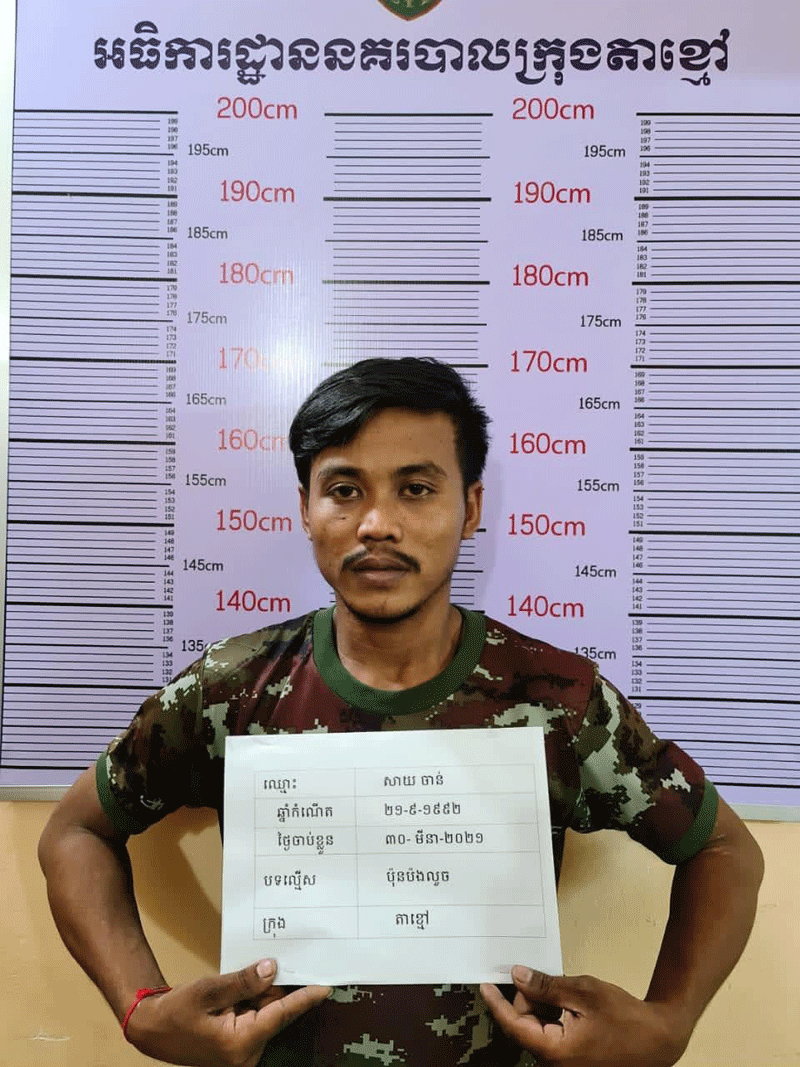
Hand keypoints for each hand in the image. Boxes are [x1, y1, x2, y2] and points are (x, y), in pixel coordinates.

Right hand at [125, 960, 330, 1066]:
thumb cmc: (175, 1012)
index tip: (326, 986)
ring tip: (240, 981)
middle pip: (275, 1011)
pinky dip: (252, 1000)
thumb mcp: (208, 990)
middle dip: (272, 987)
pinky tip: (238, 989)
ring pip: (266, 1012)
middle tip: (268, 963)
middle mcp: (247, 1053)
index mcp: (240, 1043)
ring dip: (259, 993)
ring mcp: (243, 1052)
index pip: (281, 1015)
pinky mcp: (239, 1046)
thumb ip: (243, 981)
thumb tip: (272, 969)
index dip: (305, 998)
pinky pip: (256, 1016)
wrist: (152, 1029)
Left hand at [480, 967, 688, 1066]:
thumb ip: (546, 986)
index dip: (497, 1003)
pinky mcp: (572, 1063)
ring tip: (570, 998)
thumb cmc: (626, 1019)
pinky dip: (554, 1018)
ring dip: (544, 1009)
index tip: (485, 986)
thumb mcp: (584, 993)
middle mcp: (556, 1065)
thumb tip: (518, 977)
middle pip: (525, 1025)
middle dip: (530, 1000)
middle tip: (552, 983)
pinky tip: (571, 1008)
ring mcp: (564, 1066)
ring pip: (538, 1030)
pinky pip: (551, 1037)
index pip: (513, 1025)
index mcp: (555, 1051)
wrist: (659, 1040)